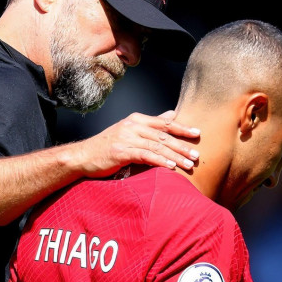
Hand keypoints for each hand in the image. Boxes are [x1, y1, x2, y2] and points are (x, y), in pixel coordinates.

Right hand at [74, 110, 199, 177]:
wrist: (83, 156)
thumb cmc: (108, 145)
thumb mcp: (129, 131)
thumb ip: (151, 123)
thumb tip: (171, 114)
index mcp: (136, 120)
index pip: (164, 122)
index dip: (182, 128)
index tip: (197, 133)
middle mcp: (132, 126)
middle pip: (163, 135)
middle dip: (182, 145)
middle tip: (197, 155)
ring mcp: (126, 138)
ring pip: (156, 146)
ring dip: (175, 156)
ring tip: (188, 165)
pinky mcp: (121, 151)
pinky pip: (145, 155)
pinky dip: (160, 161)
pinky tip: (170, 167)